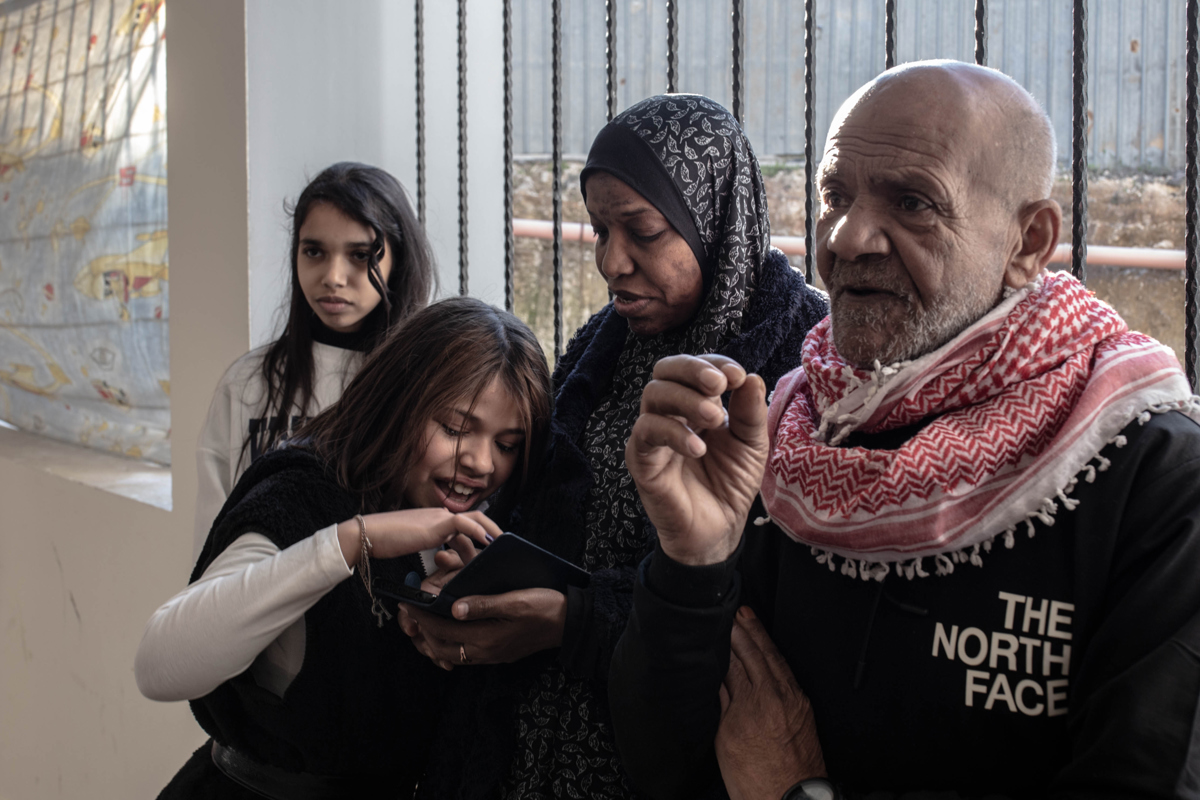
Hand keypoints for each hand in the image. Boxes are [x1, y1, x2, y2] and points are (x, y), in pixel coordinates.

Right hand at [337, 509, 500, 566]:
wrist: (367, 535)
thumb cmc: (386, 542)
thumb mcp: (414, 545)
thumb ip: (429, 547)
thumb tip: (442, 559)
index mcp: (436, 520)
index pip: (466, 525)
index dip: (480, 537)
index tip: (490, 551)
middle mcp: (440, 515)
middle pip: (477, 519)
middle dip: (492, 532)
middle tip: (504, 549)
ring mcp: (439, 517)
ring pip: (475, 521)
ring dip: (489, 536)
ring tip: (500, 551)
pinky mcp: (436, 524)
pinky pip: (465, 524)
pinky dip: (479, 533)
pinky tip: (488, 544)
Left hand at [396, 588, 566, 669]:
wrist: (568, 624)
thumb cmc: (544, 606)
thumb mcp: (515, 600)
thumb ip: (483, 605)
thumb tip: (453, 608)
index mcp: (487, 637)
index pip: (444, 630)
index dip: (422, 617)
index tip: (407, 603)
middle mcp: (486, 651)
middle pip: (442, 648)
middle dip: (423, 631)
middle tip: (410, 613)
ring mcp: (492, 655)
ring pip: (453, 655)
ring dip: (435, 641)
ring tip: (424, 624)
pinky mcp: (498, 654)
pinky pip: (466, 655)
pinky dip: (451, 645)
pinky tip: (450, 631)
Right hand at [626, 354, 767, 564]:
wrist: (718, 530)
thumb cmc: (731, 484)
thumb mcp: (751, 445)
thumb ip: (750, 412)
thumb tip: (750, 376)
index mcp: (698, 403)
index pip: (697, 368)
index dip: (715, 364)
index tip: (738, 376)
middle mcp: (672, 412)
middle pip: (666, 370)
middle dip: (692, 369)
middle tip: (719, 385)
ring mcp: (654, 433)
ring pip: (653, 394)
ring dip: (686, 399)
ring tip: (714, 418)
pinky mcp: (641, 458)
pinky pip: (646, 432)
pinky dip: (674, 433)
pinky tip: (698, 448)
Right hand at [716, 607, 825, 799]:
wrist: (788, 799)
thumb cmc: (753, 779)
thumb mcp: (725, 740)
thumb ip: (724, 703)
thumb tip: (720, 677)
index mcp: (750, 704)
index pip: (733, 661)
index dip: (725, 641)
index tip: (717, 625)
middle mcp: (774, 696)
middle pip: (755, 652)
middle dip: (743, 629)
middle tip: (733, 611)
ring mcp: (793, 699)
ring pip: (774, 657)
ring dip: (760, 635)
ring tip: (749, 618)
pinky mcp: (803, 706)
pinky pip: (786, 670)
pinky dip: (774, 654)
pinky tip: (768, 647)